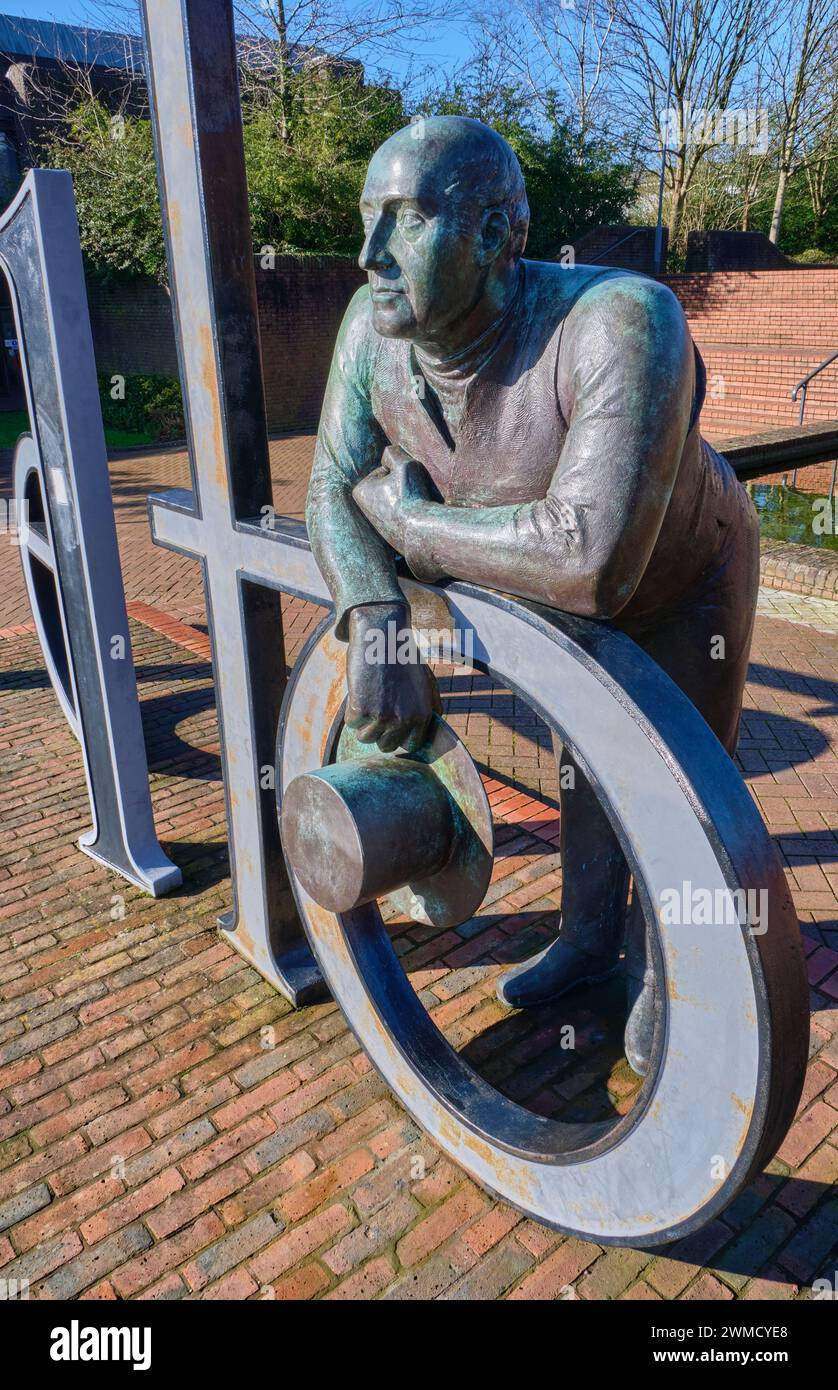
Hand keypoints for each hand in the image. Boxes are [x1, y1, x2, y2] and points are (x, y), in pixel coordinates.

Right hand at [346, 602, 441, 752]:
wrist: (381, 634)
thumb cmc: (402, 654)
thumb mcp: (425, 678)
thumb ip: (432, 701)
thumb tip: (438, 716)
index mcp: (423, 714)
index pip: (410, 745)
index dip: (398, 736)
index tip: (391, 723)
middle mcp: (405, 719)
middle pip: (386, 746)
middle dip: (378, 731)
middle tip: (376, 708)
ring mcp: (382, 716)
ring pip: (365, 738)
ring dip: (363, 722)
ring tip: (368, 699)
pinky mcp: (361, 708)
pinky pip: (351, 723)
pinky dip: (351, 709)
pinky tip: (359, 690)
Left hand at [352, 445, 435, 553]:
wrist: (421, 532)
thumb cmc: (412, 497)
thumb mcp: (405, 464)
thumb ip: (393, 452)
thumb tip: (387, 457)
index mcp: (359, 490)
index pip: (385, 470)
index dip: (399, 473)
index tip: (404, 488)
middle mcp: (363, 508)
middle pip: (389, 485)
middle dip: (401, 486)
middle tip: (410, 498)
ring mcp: (376, 522)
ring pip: (397, 499)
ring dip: (407, 499)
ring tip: (412, 508)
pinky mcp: (388, 533)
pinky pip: (402, 514)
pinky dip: (409, 513)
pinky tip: (413, 519)